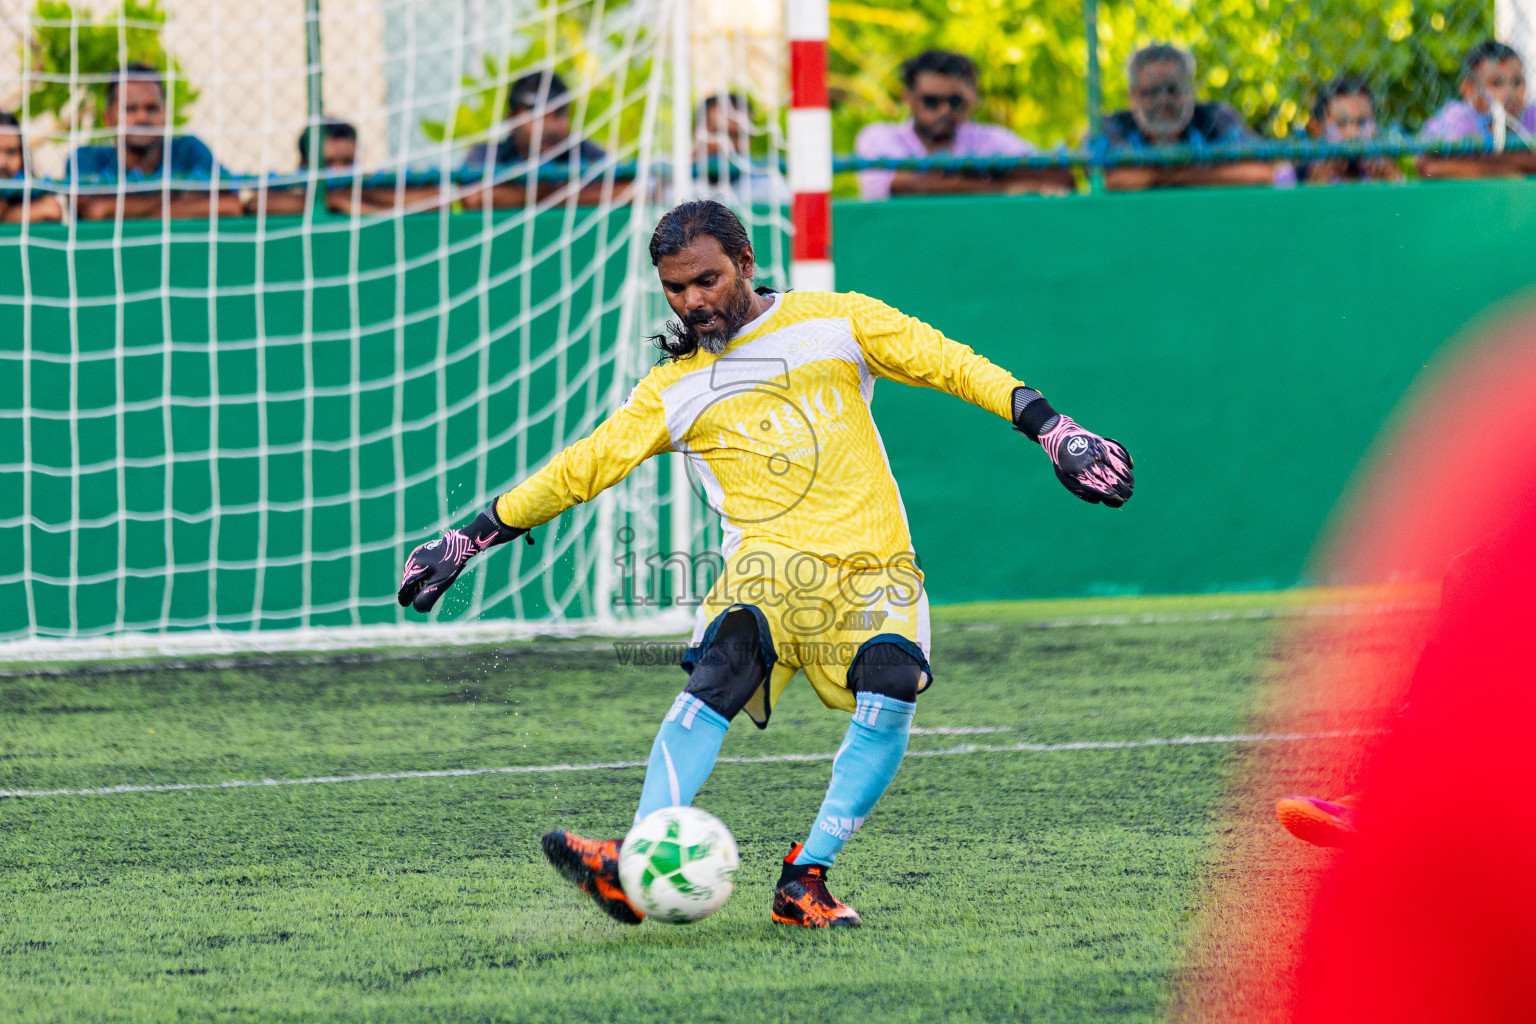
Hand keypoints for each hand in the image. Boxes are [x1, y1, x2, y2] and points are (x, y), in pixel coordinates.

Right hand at [398, 506, 527, 612]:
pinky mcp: (424, 551)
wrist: (462, 544)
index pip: (407, 584)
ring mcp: (419, 552)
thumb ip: (428, 594)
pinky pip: (418, 565)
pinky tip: (425, 580)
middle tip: (411, 600)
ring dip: (415, 582)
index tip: (406, 604)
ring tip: (417, 592)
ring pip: (413, 571)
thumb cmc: (451, 564)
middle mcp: (414, 557)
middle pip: (409, 577)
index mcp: (415, 565)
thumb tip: (419, 608)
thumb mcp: (439, 582)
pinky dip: (420, 574)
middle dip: (411, 589)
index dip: (406, 595)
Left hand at [1038, 415, 1134, 506]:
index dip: (1115, 499)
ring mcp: (1100, 453)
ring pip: (1121, 467)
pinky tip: (1129, 468)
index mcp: (1083, 475)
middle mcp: (1093, 464)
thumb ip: (1081, 492)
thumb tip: (1099, 501)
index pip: (1105, 490)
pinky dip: (1127, 460)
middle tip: (1128, 496)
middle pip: (1115, 481)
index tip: (1120, 502)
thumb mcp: (1066, 480)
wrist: (1059, 437)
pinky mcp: (1104, 444)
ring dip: (1129, 478)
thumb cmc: (1063, 463)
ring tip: (1131, 485)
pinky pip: (1120, 453)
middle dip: (1125, 491)